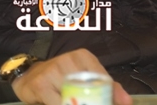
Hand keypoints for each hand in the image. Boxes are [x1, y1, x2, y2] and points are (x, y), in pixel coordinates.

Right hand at [11, 49, 131, 104]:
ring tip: (77, 104)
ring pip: (73, 100)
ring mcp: (53, 70)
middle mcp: (69, 60)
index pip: (104, 81)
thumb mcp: (84, 77)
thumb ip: (107, 88)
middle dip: (93, 103)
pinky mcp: (41, 84)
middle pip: (89, 92)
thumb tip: (127, 101)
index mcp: (83, 57)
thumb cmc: (60, 79)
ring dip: (77, 104)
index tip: (112, 104)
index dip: (110, 98)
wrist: (29, 77)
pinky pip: (58, 104)